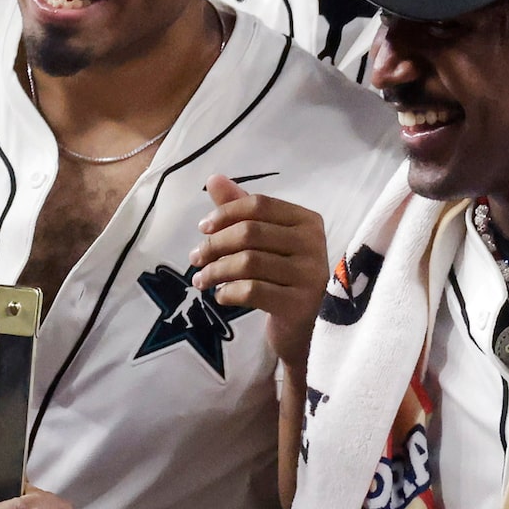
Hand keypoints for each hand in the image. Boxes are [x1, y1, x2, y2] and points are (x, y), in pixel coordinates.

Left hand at [189, 177, 331, 376]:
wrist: (306, 329)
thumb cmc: (283, 278)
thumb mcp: (265, 242)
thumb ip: (242, 209)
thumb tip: (214, 179)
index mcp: (307, 220)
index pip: (259, 204)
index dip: (225, 213)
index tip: (202, 229)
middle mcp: (313, 243)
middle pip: (250, 232)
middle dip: (214, 245)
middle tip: (195, 259)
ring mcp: (309, 274)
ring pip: (248, 262)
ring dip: (215, 271)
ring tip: (200, 280)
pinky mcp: (299, 304)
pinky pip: (252, 290)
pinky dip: (228, 292)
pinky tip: (221, 296)